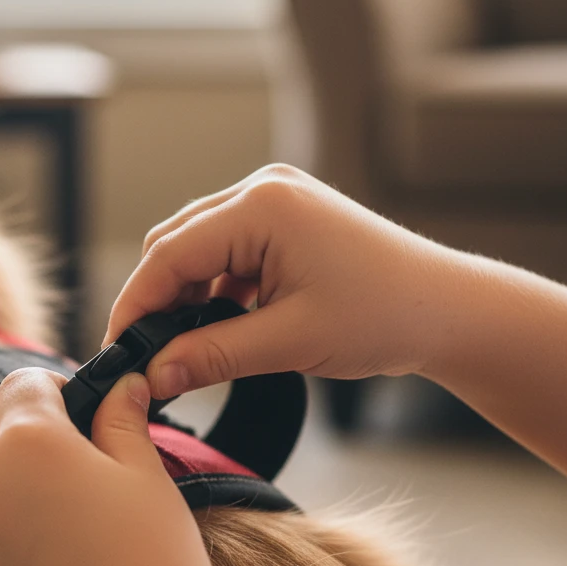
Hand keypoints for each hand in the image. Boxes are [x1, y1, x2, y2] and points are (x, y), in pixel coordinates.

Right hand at [104, 164, 462, 397]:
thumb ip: (213, 355)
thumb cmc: (383, 317)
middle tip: (147, 355)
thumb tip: (154, 375)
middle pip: (177, 243)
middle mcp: (263, 190)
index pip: (168, 253)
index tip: (119, 350)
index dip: (136, 305)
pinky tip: (220, 323)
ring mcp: (277, 200)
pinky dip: (215, 287)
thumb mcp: (289, 342)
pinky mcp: (287, 219)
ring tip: (183, 346)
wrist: (447, 309)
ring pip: (199, 247)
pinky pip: (228, 250)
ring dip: (185, 294)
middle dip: (157, 299)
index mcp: (261, 206)